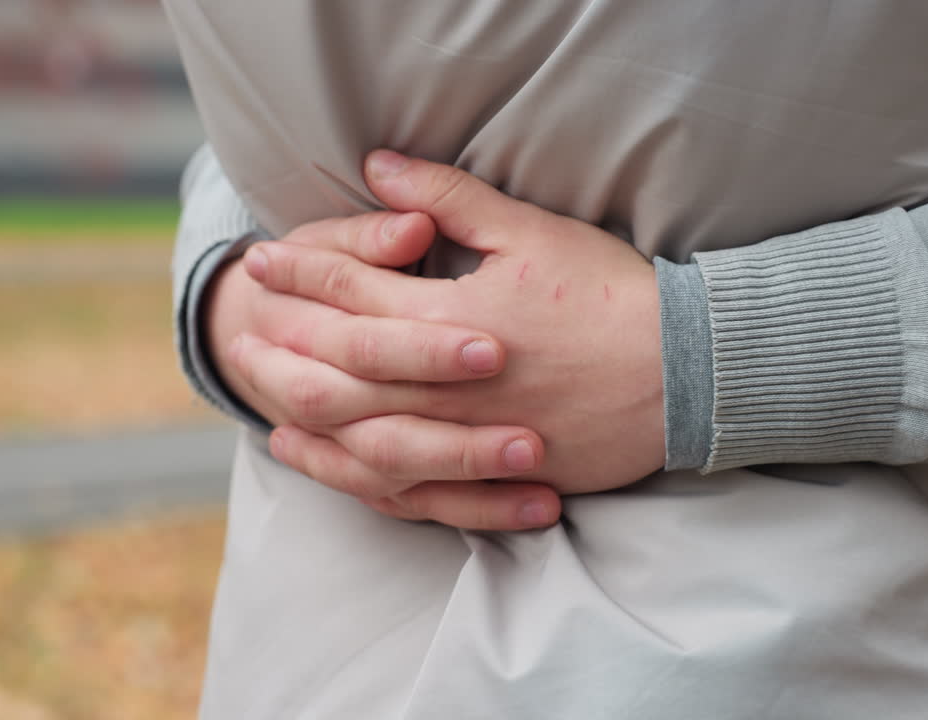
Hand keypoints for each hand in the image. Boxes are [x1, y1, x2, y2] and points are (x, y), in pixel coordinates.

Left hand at [237, 150, 666, 494]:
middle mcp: (448, 387)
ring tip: (263, 393)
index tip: (263, 260)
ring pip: (360, 436)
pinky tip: (323, 458)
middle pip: (339, 371)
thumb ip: (448, 199)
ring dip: (303, 412)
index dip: (303, 274)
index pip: (353, 295)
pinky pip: (407, 489)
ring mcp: (467, 440)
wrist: (686, 375)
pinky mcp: (491, 478)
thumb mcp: (531, 232)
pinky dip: (355, 475)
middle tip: (241, 328)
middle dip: (283, 345)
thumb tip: (378, 167)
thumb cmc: (612, 296)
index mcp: (453, 319)